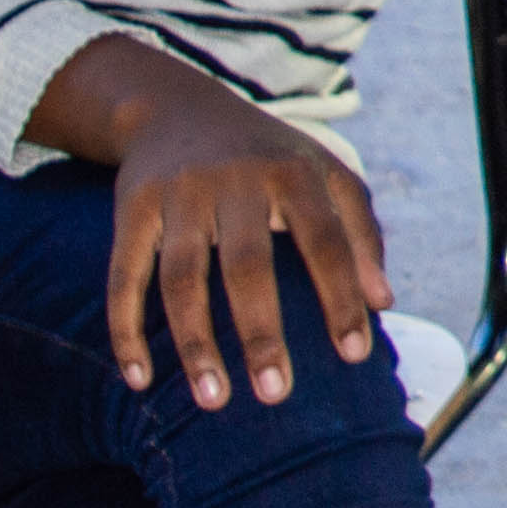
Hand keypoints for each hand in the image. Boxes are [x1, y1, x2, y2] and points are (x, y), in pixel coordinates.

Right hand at [95, 81, 391, 410]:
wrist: (176, 107)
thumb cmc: (270, 157)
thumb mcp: (326, 175)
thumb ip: (360, 233)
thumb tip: (383, 302)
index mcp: (293, 173)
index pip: (325, 242)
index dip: (341, 297)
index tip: (355, 356)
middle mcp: (235, 181)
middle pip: (247, 266)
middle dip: (261, 333)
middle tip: (275, 395)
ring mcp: (178, 195)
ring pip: (181, 279)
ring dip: (194, 344)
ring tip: (212, 400)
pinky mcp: (131, 209)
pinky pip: (123, 277)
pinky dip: (126, 330)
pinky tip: (138, 379)